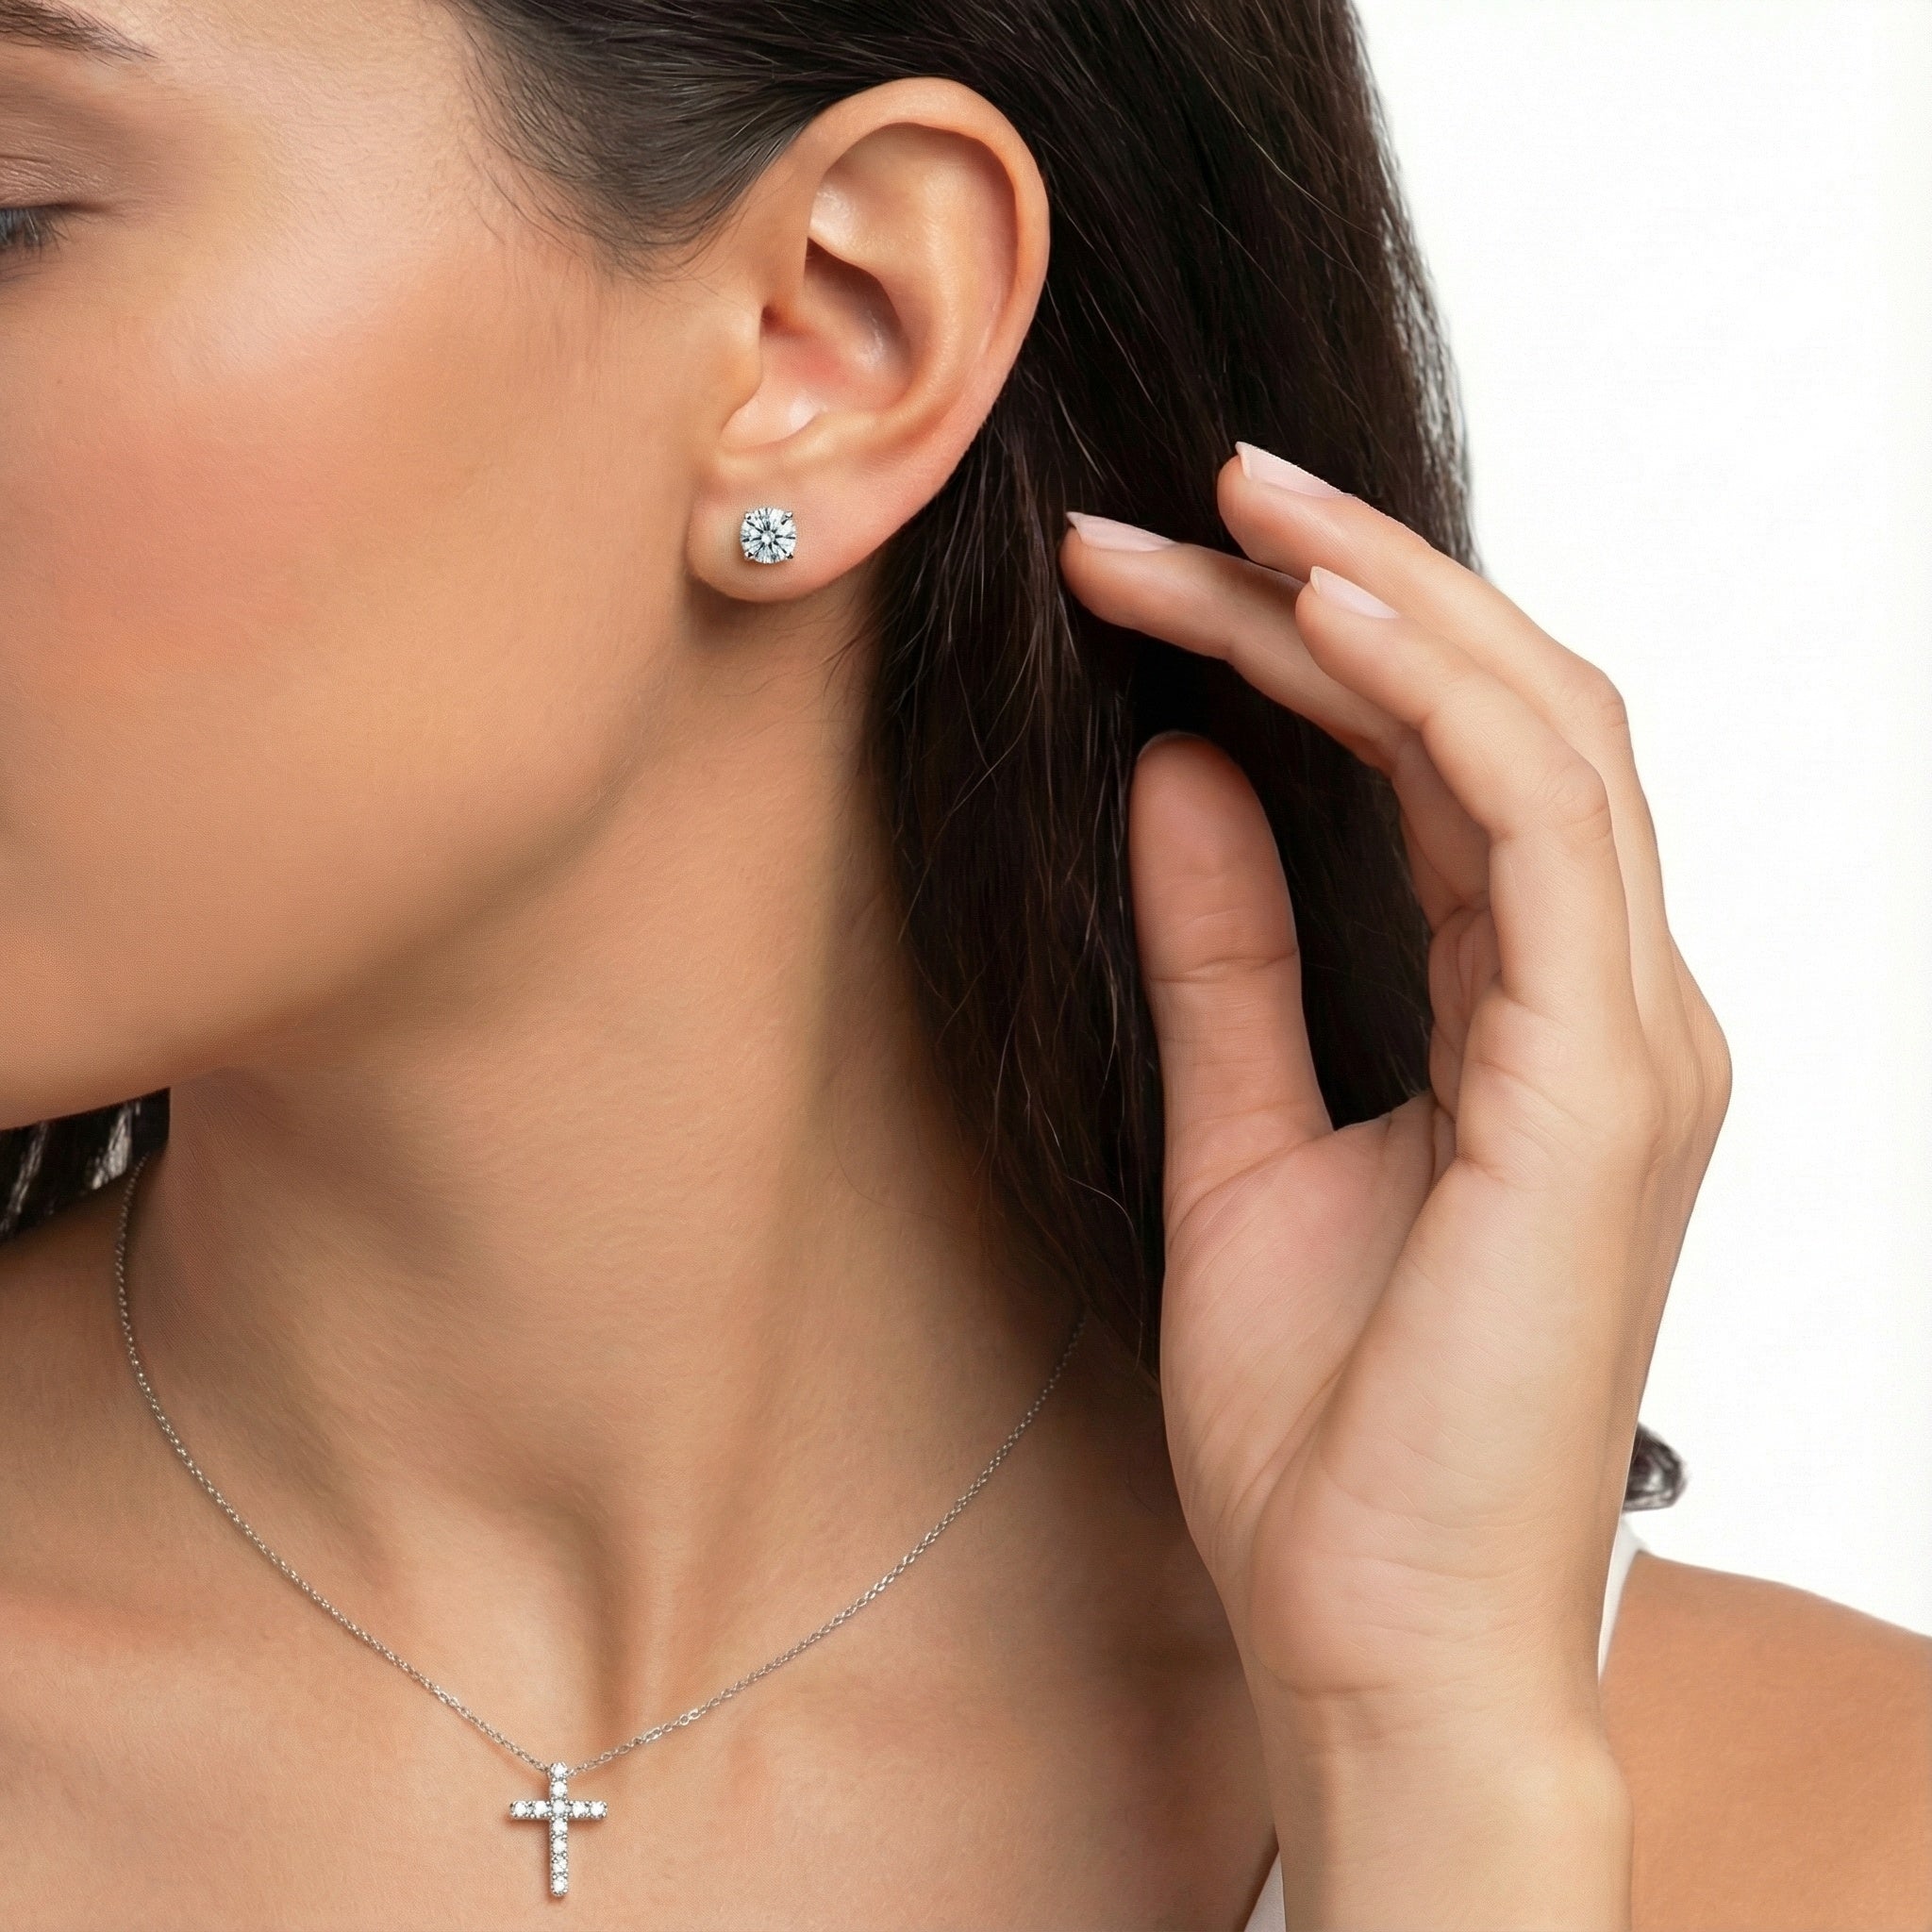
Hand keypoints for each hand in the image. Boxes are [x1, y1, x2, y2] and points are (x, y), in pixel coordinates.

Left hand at [1061, 450, 1730, 1919]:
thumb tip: (1184, 772)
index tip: (1153, 577)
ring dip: (1386, 599)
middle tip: (1184, 503)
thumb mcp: (1240, 1141)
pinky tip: (1312, 611)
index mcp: (1538, 1022)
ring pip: (1541, 731)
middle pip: (1503, 713)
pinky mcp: (1604, 1082)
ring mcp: (1629, 1038)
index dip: (1308, 647)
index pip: (1446, 765)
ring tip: (1235, 508)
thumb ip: (1228, 956)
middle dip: (1341, 587)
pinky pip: (1541, 822)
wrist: (1373, 1646)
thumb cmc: (1326, 1437)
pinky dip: (1438, 692)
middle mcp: (1612, 1008)